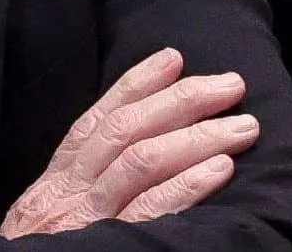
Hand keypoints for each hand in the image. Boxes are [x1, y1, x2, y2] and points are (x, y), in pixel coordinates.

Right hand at [0, 47, 258, 237]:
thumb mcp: (48, 221)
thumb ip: (79, 189)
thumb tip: (134, 150)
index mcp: (54, 186)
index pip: (97, 121)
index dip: (137, 85)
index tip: (174, 58)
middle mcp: (67, 196)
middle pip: (125, 132)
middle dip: (181, 101)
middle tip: (229, 85)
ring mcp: (88, 222)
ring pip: (141, 161)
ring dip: (198, 136)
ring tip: (242, 127)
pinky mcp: (110, 248)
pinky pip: (151, 211)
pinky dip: (188, 185)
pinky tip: (221, 169)